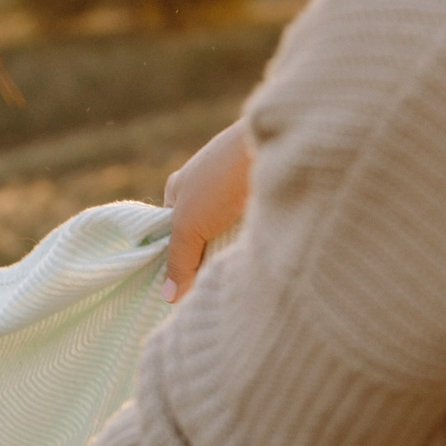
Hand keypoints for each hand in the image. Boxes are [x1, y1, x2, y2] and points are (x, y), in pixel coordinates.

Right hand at [161, 120, 252, 302]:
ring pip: (229, 227)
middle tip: (215, 276)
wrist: (276, 147)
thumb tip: (168, 298)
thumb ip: (178, 261)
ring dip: (233, 244)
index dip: (178, 258)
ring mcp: (236, 184)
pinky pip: (253, 218)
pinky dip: (254, 232)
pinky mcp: (265, 186)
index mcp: (179, 186)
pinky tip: (260, 244)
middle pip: (202, 231)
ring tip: (240, 263)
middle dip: (208, 253)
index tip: (187, 284)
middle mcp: (206, 183)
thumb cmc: (220, 183)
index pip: (172, 231)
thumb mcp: (188, 226)